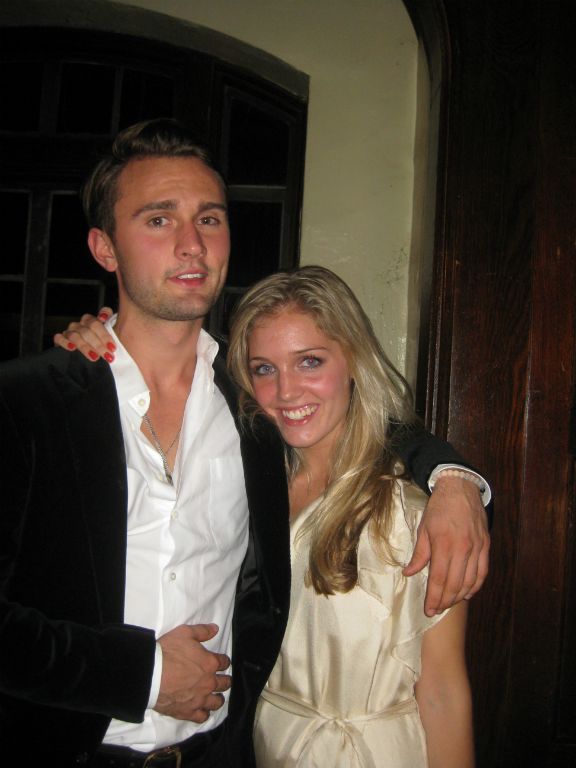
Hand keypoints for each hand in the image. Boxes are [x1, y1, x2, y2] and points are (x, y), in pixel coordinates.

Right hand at [53, 307, 115, 361]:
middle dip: (99, 344)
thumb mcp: (110, 341)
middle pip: (88, 329)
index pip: (97, 322)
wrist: (87, 360)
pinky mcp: (60, 340)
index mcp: (93, 321)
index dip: (105, 334)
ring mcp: (70, 331)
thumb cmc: (102, 348)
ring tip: (94, 357)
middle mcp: (81, 324)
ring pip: (75, 335)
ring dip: (85, 346)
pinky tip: (72, 348)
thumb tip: (110, 327)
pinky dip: (65, 342)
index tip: (112, 347)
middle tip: (108, 356)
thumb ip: (112, 329)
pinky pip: (59, 337)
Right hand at [155, 624, 231, 722]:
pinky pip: (202, 717)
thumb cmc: (168, 652)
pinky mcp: (188, 712)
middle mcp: (209, 682)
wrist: (150, 675)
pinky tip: (203, 711)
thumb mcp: (185, 633)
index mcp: (210, 663)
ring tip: (216, 697)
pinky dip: (204, 714)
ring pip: (217, 702)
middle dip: (225, 680)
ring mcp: (200, 699)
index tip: (221, 662)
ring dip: (218, 698)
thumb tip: (215, 629)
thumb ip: (202, 631)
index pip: (224, 662)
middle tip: (223, 680)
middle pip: (224, 683)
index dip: (223, 661)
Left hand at [403, 475, 489, 615]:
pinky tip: (467, 593)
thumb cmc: (439, 508)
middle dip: (445, 601)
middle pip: (455, 584)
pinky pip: (483, 572)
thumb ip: (419, 554)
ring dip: (459, 596)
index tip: (429, 610)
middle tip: (437, 610)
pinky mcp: (486, 545)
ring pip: (470, 581)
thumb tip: (409, 573)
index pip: (439, 579)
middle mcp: (463, 548)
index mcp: (444, 544)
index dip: (434, 597)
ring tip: (449, 603)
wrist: (460, 488)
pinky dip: (475, 586)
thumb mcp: (423, 529)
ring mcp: (477, 548)